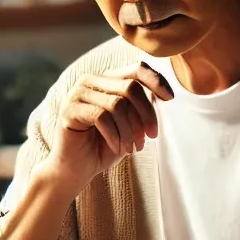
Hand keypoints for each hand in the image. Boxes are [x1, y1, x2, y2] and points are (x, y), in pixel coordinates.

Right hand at [45, 63, 172, 194]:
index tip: (170, 98)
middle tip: (151, 136)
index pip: (136, 69)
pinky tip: (117, 147)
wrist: (75, 170)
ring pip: (117, 104)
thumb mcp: (129, 125)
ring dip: (130, 130)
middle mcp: (90, 81)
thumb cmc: (103, 147)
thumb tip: (163, 94)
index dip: (156, 81)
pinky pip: (101, 117)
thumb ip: (140, 107)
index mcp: (106, 80)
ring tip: (132, 147)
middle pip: (130, 87)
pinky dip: (114, 135)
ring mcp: (77, 94)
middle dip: (146, 114)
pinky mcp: (69, 110)